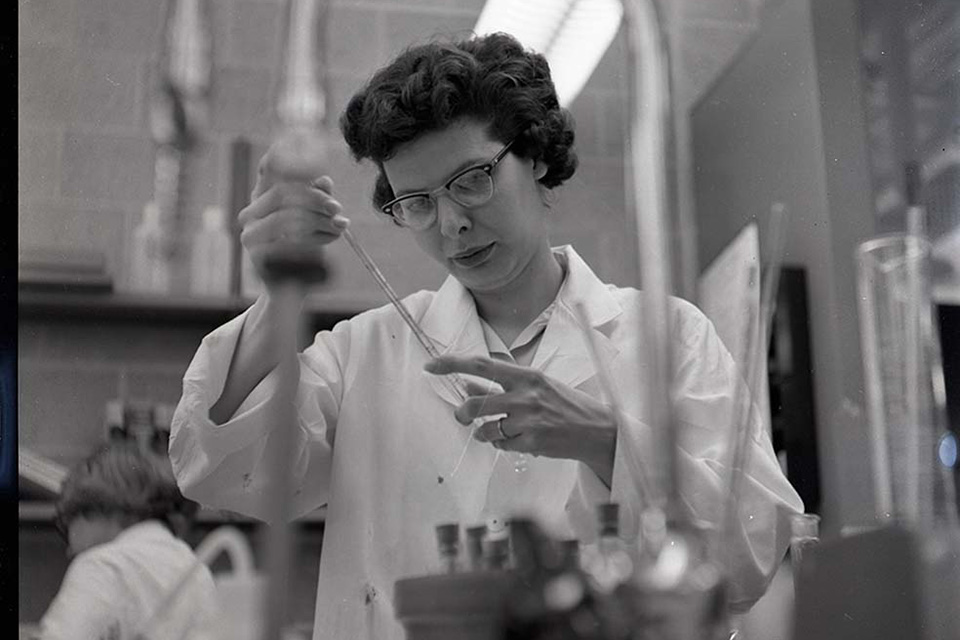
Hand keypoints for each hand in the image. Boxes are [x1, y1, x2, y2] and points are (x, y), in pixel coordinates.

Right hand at [238, 144, 349, 286]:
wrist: (288, 287)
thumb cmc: (301, 245)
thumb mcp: (312, 215)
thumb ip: (317, 196)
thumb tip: (325, 181)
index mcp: (259, 199)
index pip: (270, 170)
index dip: (290, 160)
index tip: (313, 160)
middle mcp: (249, 216)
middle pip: (283, 195)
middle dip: (315, 199)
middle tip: (336, 207)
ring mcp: (252, 237)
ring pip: (290, 219)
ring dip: (321, 221)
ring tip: (342, 225)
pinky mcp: (261, 258)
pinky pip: (294, 242)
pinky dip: (319, 238)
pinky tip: (332, 238)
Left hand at [424, 355, 616, 481]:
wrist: (596, 429)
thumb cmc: (565, 404)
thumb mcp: (536, 386)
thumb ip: (502, 386)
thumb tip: (467, 386)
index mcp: (526, 375)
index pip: (481, 364)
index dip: (452, 364)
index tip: (432, 366)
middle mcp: (526, 395)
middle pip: (476, 402)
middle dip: (462, 412)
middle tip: (462, 416)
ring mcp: (529, 420)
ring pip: (485, 429)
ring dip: (483, 433)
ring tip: (494, 431)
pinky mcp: (532, 442)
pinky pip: (502, 445)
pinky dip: (503, 444)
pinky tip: (519, 440)